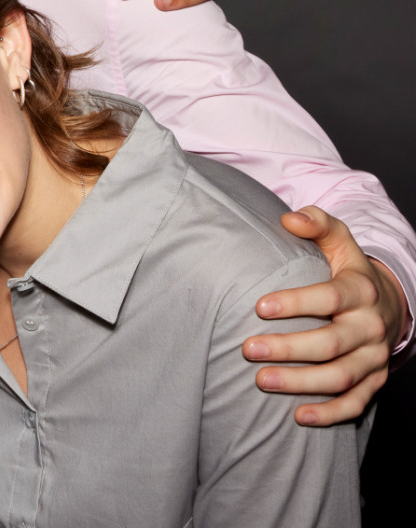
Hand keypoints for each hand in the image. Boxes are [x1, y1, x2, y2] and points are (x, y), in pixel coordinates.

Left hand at [244, 206, 403, 425]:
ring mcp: (374, 357)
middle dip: (288, 349)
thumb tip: (290, 219)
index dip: (296, 303)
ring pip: (341, 377)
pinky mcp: (374, 381)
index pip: (330, 298)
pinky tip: (299, 417)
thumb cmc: (348, 271)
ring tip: (261, 381)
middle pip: (331, 343)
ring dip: (302, 384)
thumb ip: (317, 224)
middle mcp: (370, 327)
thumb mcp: (339, 241)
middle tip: (248, 350)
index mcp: (360, 291)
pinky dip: (330, 414)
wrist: (388, 303)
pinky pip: (356, 403)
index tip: (259, 307)